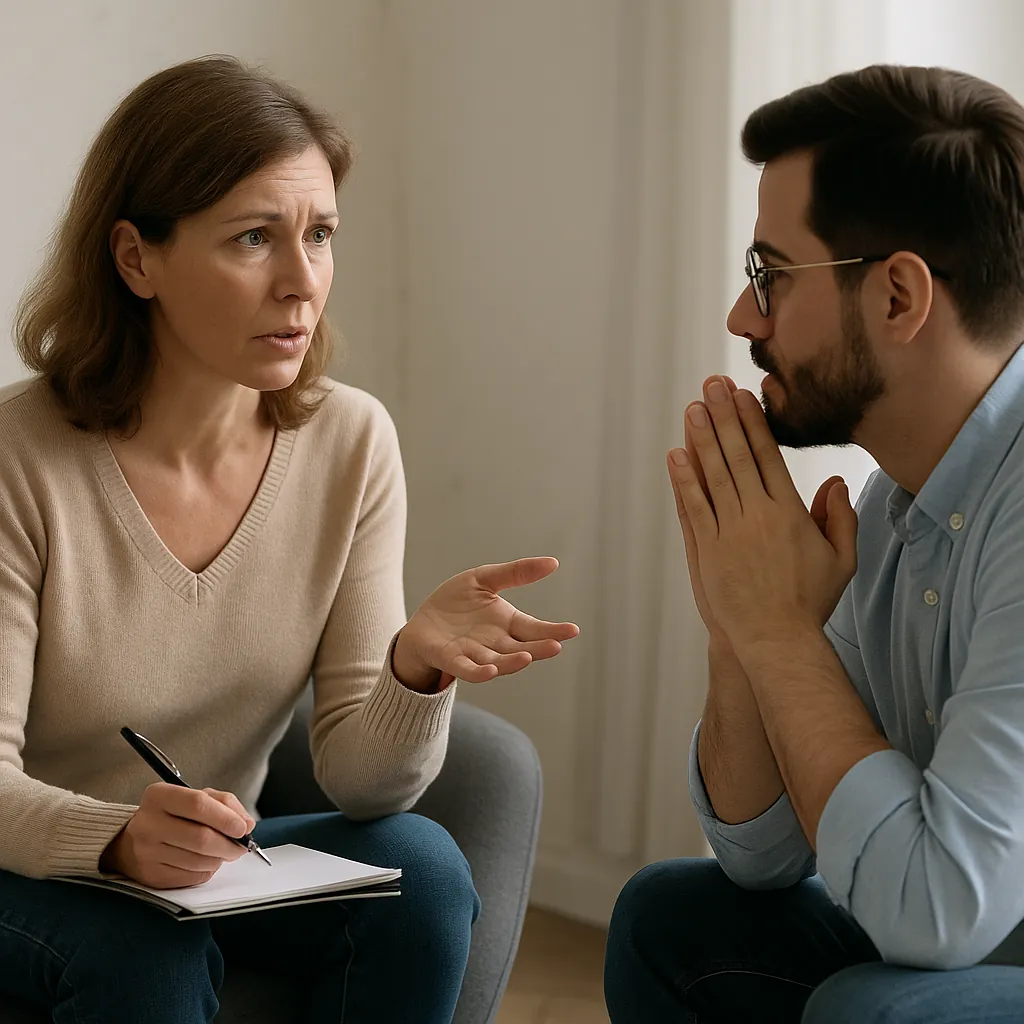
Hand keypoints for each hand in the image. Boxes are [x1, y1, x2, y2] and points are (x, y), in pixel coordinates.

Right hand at [100, 783, 254, 888]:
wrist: (133, 841)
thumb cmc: (173, 815)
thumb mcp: (194, 797)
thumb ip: (224, 804)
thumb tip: (247, 825)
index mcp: (159, 796)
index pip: (198, 805)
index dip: (226, 818)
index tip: (243, 828)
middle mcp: (148, 824)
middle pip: (201, 837)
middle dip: (229, 844)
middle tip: (241, 846)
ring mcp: (146, 852)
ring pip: (199, 860)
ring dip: (219, 858)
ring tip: (221, 852)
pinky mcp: (150, 876)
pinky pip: (190, 877)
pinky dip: (206, 870)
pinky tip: (204, 862)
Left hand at [392, 557, 579, 691]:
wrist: (423, 623)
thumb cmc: (456, 603)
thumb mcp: (485, 579)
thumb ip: (516, 573)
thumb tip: (553, 563)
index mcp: (507, 624)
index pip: (534, 629)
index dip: (552, 631)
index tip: (572, 630)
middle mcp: (496, 643)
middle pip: (521, 648)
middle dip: (538, 649)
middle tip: (556, 646)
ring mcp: (475, 654)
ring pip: (498, 661)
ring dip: (512, 662)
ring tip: (527, 657)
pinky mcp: (451, 660)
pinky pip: (468, 670)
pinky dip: (480, 672)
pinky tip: (491, 670)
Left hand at [668, 377, 857, 652]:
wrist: (777, 640)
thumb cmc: (810, 601)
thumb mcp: (841, 560)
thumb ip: (840, 518)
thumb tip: (835, 481)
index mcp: (790, 513)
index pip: (769, 457)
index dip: (754, 423)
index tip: (744, 397)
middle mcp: (758, 516)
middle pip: (738, 457)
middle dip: (724, 418)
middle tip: (712, 386)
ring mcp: (730, 533)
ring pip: (714, 476)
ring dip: (701, 440)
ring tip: (692, 408)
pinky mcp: (708, 551)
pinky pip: (693, 508)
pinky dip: (684, 481)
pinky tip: (676, 455)